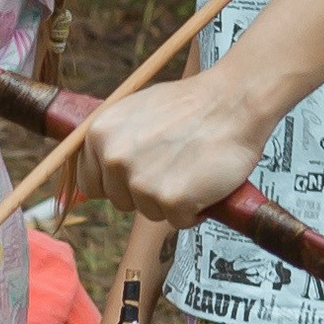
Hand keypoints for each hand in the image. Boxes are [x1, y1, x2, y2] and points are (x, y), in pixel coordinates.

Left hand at [75, 69, 272, 222]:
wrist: (234, 102)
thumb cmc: (191, 105)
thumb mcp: (135, 111)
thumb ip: (114, 140)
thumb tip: (97, 171)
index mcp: (100, 134)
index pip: (90, 183)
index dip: (116, 183)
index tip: (138, 175)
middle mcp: (114, 158)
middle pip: (121, 201)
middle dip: (146, 192)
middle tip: (174, 166)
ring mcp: (141, 181)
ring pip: (150, 212)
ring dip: (172, 200)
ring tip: (191, 170)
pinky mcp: (171, 200)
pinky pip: (179, 221)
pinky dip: (195, 210)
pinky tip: (205, 183)